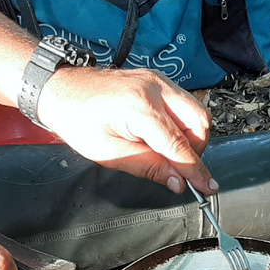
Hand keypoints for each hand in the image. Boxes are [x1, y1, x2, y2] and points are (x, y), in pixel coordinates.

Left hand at [36, 66, 214, 194]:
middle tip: (177, 168)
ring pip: (195, 113)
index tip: (208, 188)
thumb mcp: (110, 153)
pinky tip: (160, 136)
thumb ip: (149, 167)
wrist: (60, 89)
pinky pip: (183, 104)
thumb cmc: (76, 119)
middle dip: (195, 150)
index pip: (180, 146)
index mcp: (141, 107)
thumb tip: (178, 182)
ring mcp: (159, 81)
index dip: (196, 171)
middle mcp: (156, 88)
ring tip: (165, 151)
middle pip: (199, 123)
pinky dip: (181, 124)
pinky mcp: (157, 81)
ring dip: (190, 137)